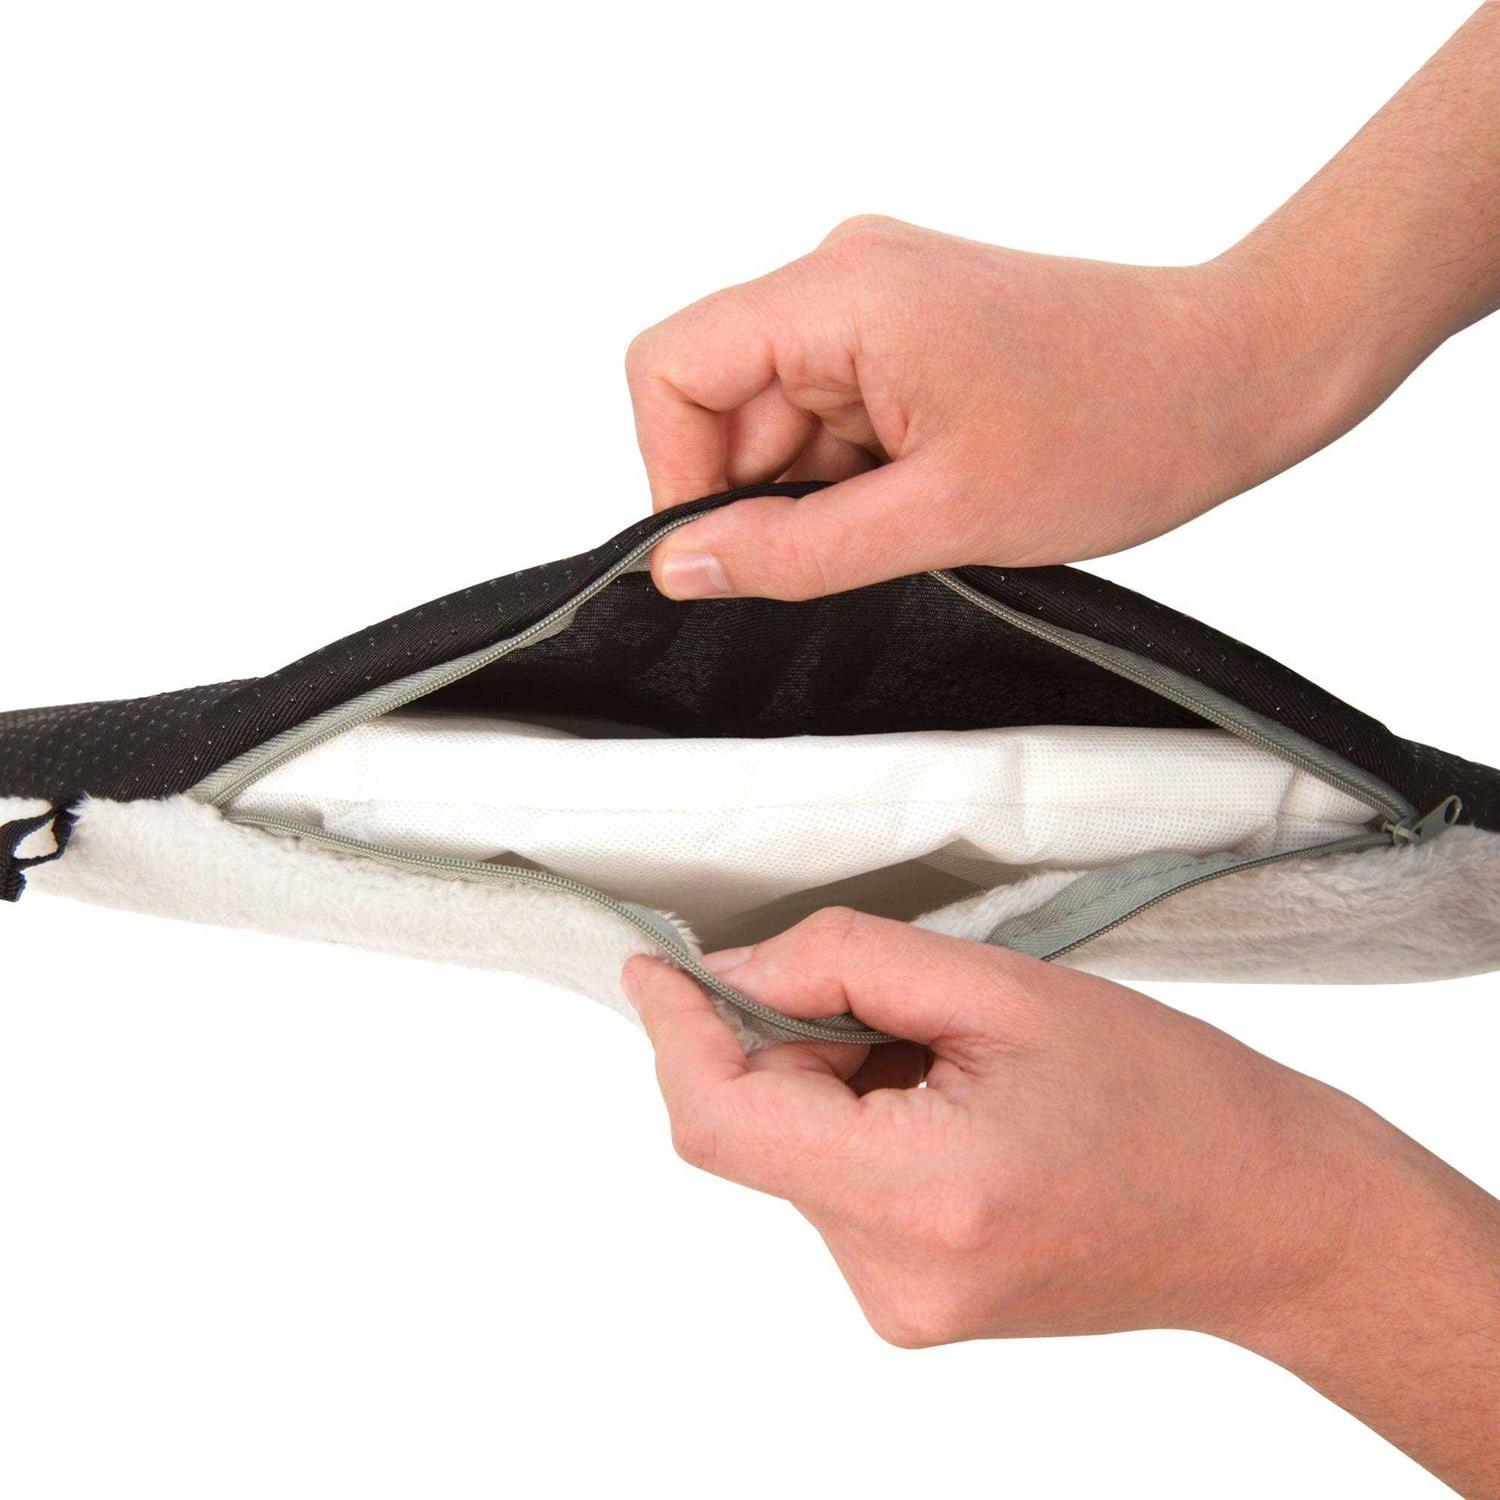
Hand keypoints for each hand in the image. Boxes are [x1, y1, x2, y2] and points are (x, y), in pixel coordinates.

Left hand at [621, 911, 1499, 1491]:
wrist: (1265, 1212)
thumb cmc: (1168, 1096)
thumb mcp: (1004, 988)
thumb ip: (847, 962)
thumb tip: (736, 968)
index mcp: (924, 1196)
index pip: (724, 1122)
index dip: (675, 1034)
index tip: (656, 966)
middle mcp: (895, 1278)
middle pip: (760, 1130)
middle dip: (793, 1041)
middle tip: (899, 999)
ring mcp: (901, 1306)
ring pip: (796, 1153)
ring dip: (836, 1081)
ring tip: (957, 1063)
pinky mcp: (910, 1306)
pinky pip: (836, 1188)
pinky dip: (862, 1123)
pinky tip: (956, 1107)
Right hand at [626, 6, 1499, 602]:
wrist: (1234, 374)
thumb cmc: (1122, 424)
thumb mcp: (940, 517)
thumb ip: (794, 553)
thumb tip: (681, 567)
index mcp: (840, 295)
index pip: (671, 369)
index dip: (676, 472)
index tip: (729, 551)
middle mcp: (844, 277)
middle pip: (722, 400)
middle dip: (764, 494)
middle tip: (852, 546)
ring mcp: (875, 301)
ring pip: (775, 418)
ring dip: (818, 490)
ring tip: (915, 513)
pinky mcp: (904, 331)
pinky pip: (828, 415)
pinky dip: (853, 475)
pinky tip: (925, 493)